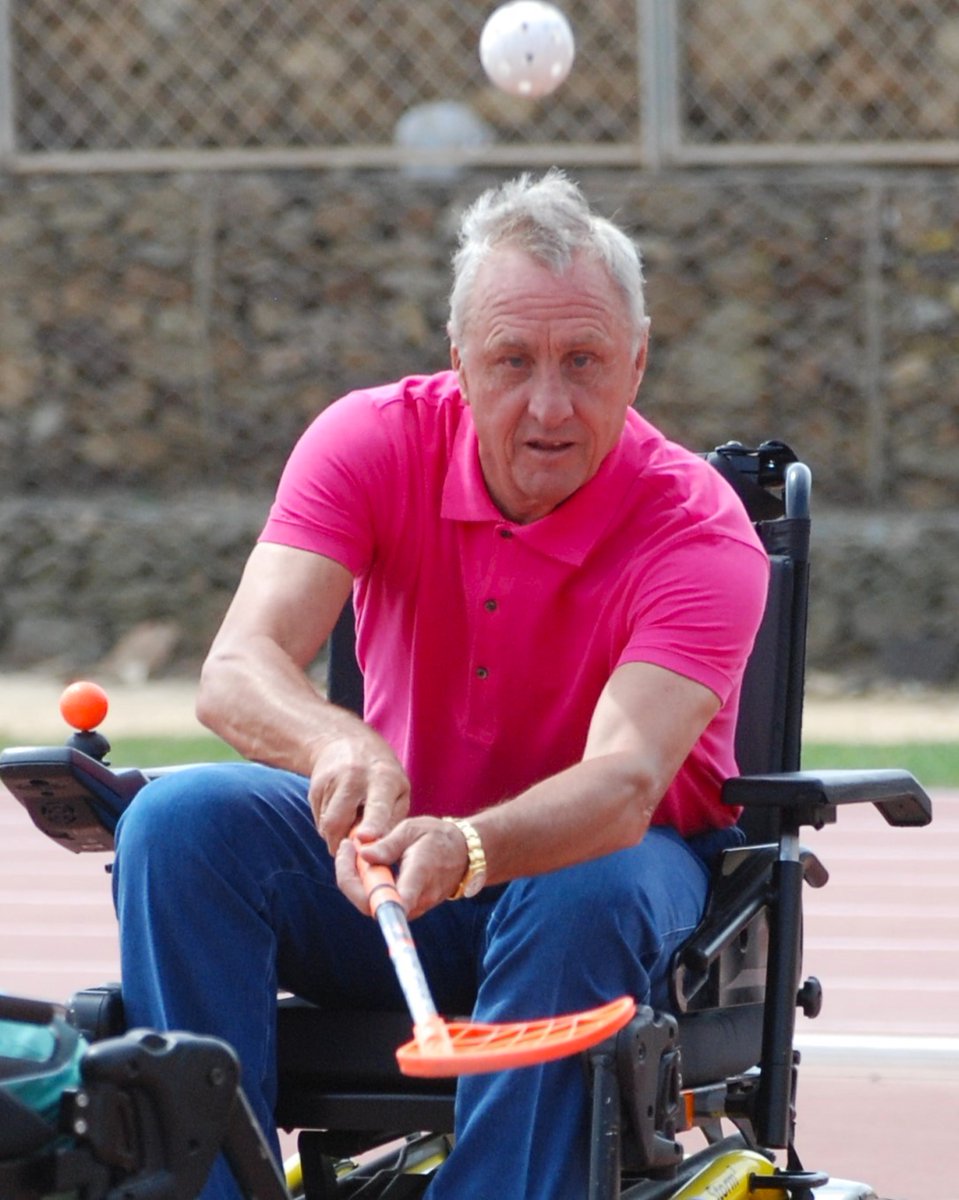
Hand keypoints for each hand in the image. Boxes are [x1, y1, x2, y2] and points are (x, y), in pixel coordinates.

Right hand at [307, 727, 409, 853]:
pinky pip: (320, 821)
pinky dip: (330, 826)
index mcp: (383, 779)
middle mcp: (354, 778)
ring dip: (337, 836)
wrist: (346, 742)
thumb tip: (379, 851)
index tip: (364, 838)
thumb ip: (392, 822)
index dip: (371, 825)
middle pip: (338, 821)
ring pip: (327, 826)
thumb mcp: (399, 791)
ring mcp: (331, 782)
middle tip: (356, 848)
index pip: (376, 806)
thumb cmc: (382, 775)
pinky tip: (341, 812)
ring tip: (352, 823)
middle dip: (343, 843)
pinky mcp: (314, 788)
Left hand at [336, 816, 469, 918]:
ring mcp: (411, 907)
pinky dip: (365, 882)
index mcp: (420, 875)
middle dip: (349, 877)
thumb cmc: (438, 838)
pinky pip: (378, 901)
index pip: (395, 899)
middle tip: (346, 846)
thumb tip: (363, 854)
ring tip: (353, 848)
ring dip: (355, 878)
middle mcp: (416, 898)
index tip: (355, 859)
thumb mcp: (413, 830)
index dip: (369, 893)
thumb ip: (388, 844)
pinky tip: (362, 860)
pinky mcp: (406, 908)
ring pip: (371, 903)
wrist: (463, 854)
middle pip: (371, 904)